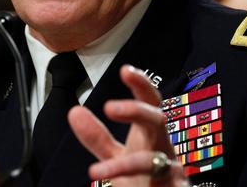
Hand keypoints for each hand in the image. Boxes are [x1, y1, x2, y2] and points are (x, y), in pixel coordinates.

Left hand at [68, 65, 188, 186]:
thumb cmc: (143, 181)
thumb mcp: (116, 157)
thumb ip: (97, 138)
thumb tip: (74, 112)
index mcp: (150, 134)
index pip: (149, 102)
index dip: (141, 85)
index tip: (125, 70)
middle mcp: (163, 148)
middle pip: (158, 120)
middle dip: (136, 111)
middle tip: (110, 107)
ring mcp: (172, 171)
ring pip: (154, 160)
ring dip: (122, 166)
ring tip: (96, 172)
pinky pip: (163, 185)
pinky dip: (143, 186)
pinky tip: (117, 186)